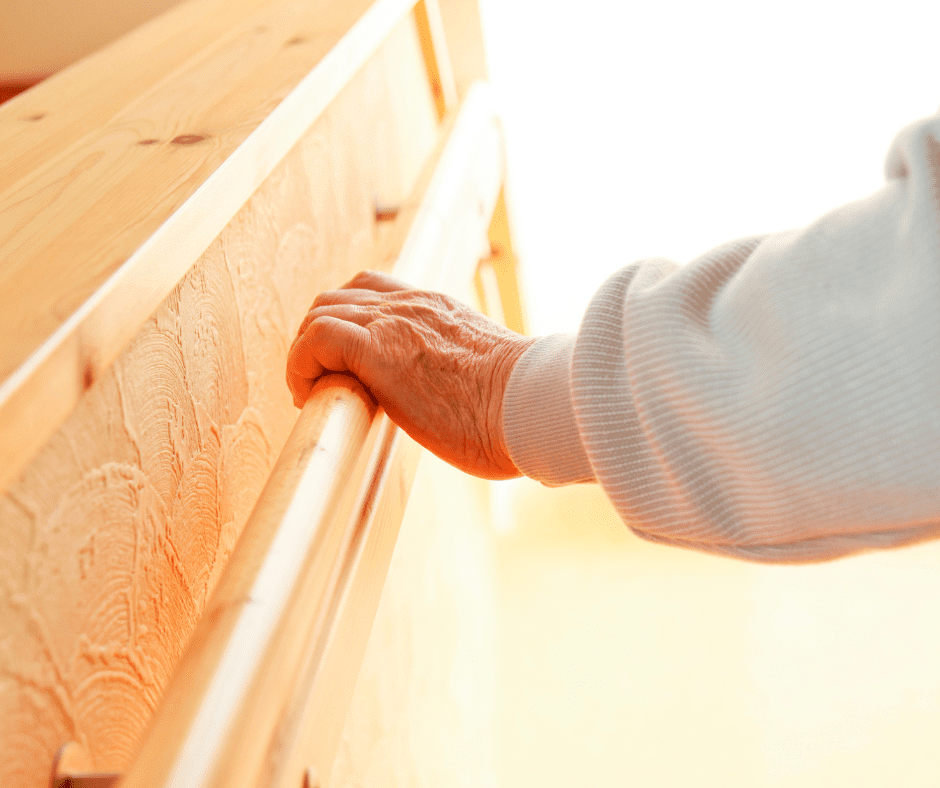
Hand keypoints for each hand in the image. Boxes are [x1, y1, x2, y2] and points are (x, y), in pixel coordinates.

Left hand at [286, 270, 535, 478]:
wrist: (534, 403)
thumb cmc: (523, 406)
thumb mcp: (489, 376)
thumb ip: (466, 376)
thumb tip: (475, 412)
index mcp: (437, 308)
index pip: (374, 289)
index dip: (347, 321)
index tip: (345, 362)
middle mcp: (411, 305)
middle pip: (338, 297)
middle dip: (318, 336)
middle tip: (322, 379)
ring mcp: (393, 323)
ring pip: (320, 312)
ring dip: (305, 352)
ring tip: (311, 390)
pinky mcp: (377, 351)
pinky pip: (315, 339)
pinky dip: (300, 363)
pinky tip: (308, 395)